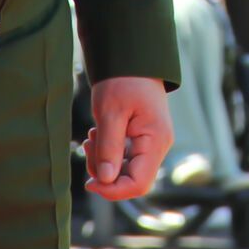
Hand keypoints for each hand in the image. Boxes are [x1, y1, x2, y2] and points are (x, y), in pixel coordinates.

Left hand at [84, 77, 172, 201]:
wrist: (132, 58)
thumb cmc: (123, 80)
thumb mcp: (110, 112)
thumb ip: (109, 148)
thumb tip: (104, 180)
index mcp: (156, 140)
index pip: (138, 183)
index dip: (113, 190)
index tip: (89, 182)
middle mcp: (158, 145)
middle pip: (131, 179)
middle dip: (104, 171)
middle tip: (90, 144)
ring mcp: (152, 143)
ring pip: (125, 170)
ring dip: (103, 160)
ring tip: (94, 134)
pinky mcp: (143, 140)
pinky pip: (125, 159)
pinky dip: (108, 153)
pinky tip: (100, 134)